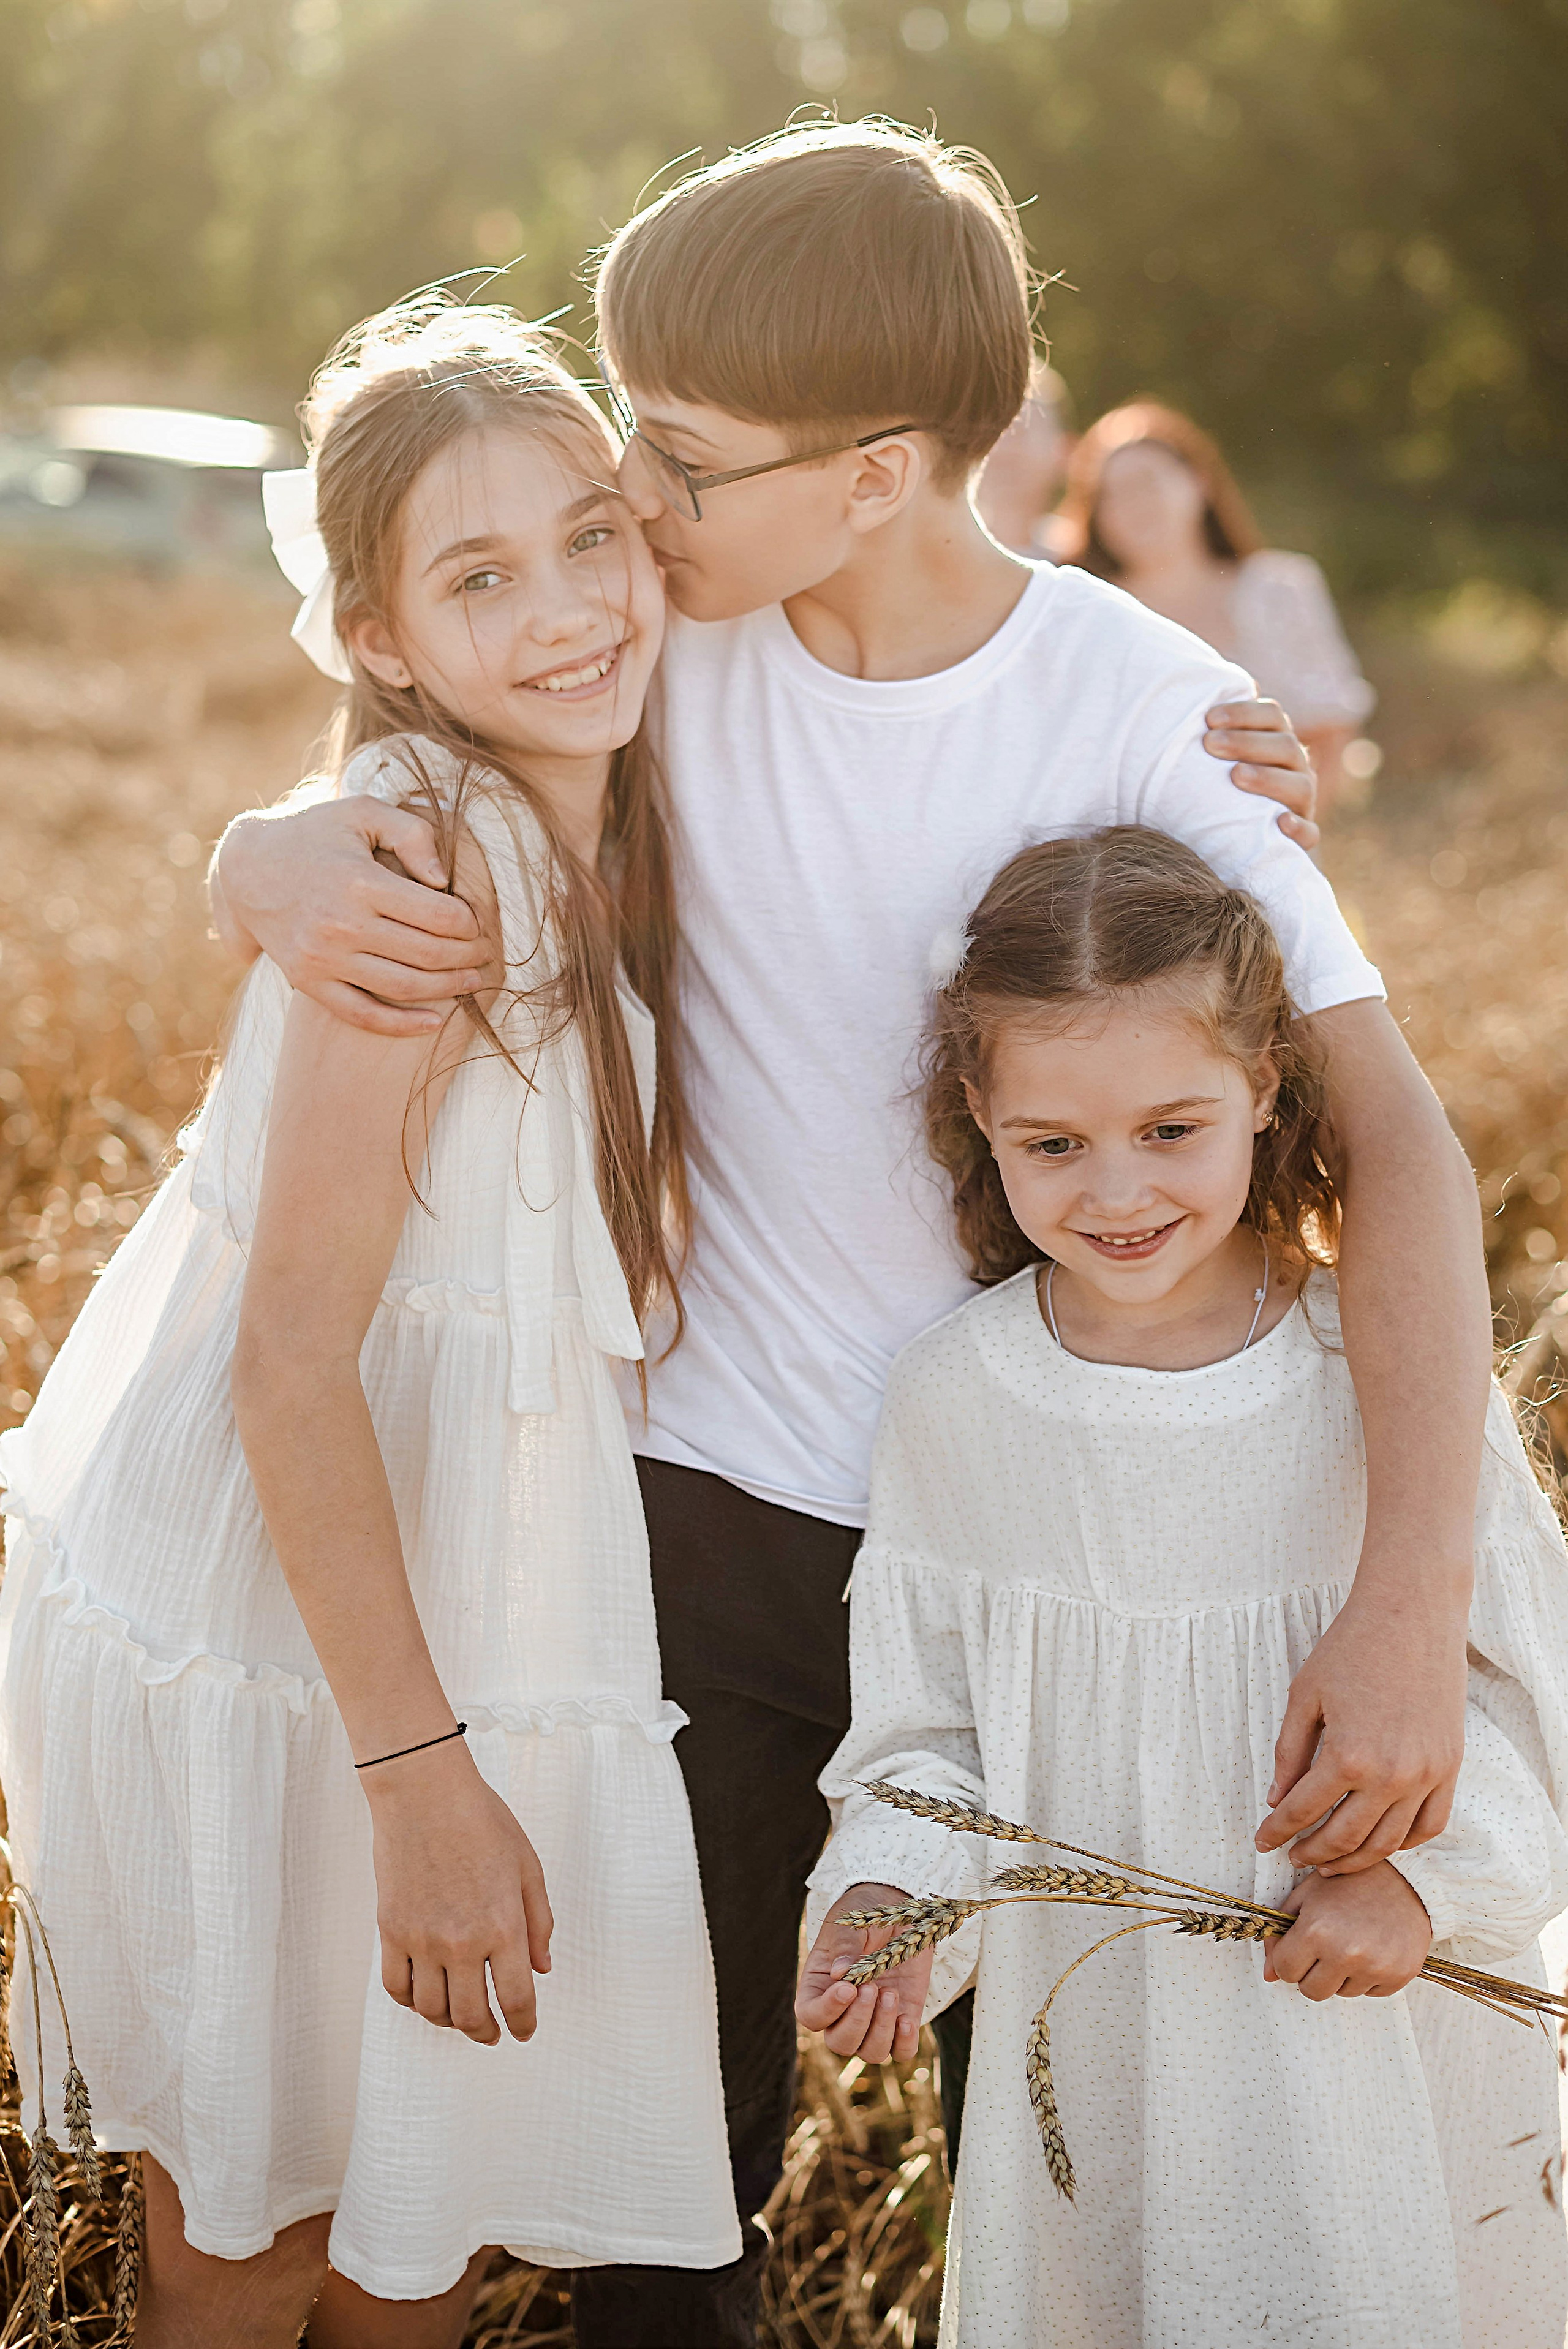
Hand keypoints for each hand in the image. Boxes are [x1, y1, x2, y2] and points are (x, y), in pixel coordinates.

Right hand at [216, 799, 486, 1035]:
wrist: (247, 868)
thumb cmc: (316, 834)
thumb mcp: (362, 812)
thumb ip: (411, 834)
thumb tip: (444, 880)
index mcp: (360, 882)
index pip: (437, 915)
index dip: (469, 923)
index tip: (477, 922)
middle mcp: (341, 925)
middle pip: (427, 954)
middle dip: (467, 956)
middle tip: (485, 953)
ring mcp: (323, 959)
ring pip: (403, 987)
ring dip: (447, 988)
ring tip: (471, 980)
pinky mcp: (309, 982)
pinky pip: (362, 1015)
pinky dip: (403, 1026)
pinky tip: (435, 1021)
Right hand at [366, 1737, 553, 2044]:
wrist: (425, 1793)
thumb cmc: (482, 1821)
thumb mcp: (528, 1866)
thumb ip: (539, 1922)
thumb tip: (541, 1969)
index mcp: (503, 1925)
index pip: (515, 1998)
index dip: (523, 2023)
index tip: (523, 2032)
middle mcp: (461, 1941)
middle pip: (472, 2015)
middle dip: (486, 2032)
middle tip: (493, 2034)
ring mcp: (421, 1939)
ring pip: (432, 2009)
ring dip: (450, 2021)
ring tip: (461, 2015)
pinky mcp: (390, 1930)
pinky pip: (397, 1987)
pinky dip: (412, 2002)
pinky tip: (426, 1996)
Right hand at [796, 1882, 931, 2062]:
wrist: (899, 1909)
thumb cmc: (864, 1914)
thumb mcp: (851, 1923)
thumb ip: (844, 1946)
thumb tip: (839, 1973)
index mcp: (819, 1987)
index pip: (811, 2016)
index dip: (827, 2010)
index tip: (848, 1988)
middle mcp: (843, 2011)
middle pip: (840, 2043)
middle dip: (857, 2021)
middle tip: (872, 1986)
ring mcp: (874, 2019)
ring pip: (870, 2052)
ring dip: (880, 2029)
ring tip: (890, 1993)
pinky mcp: (903, 2020)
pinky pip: (901, 2052)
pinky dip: (904, 2043)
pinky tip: (906, 2018)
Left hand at [1205, 698, 1318, 850]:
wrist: (1235, 840)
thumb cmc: (1217, 790)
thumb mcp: (1215, 759)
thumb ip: (1213, 733)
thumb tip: (1193, 700)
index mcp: (1277, 741)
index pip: (1272, 715)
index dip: (1243, 712)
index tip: (1208, 718)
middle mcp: (1295, 768)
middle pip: (1284, 746)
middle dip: (1246, 742)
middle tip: (1210, 743)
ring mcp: (1302, 803)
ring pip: (1300, 786)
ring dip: (1267, 778)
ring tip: (1236, 775)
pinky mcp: (1303, 838)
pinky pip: (1309, 833)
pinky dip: (1298, 828)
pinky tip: (1280, 821)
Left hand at [1256, 1587, 1468, 1872]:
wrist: (1412, 1614)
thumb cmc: (1350, 1647)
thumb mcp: (1304, 1696)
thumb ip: (1289, 1753)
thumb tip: (1276, 1800)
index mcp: (1347, 1756)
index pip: (1302, 1812)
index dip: (1277, 1832)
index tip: (1261, 1842)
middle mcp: (1391, 1776)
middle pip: (1345, 1838)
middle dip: (1312, 1853)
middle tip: (1292, 1858)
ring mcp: (1427, 1775)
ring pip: (1388, 1842)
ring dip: (1355, 1859)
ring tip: (1329, 1862)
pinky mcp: (1450, 1767)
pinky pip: (1429, 1825)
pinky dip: (1404, 1843)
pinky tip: (1379, 1843)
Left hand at [1262, 1862, 1431, 1998]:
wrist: (1405, 1879)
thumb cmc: (1349, 1883)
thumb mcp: (1307, 1895)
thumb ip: (1281, 1933)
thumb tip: (1268, 1975)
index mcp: (1316, 1930)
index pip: (1285, 1970)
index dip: (1288, 1958)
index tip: (1299, 1946)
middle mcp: (1345, 1953)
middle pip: (1311, 1991)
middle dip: (1311, 1973)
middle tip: (1324, 1948)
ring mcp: (1375, 1968)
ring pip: (1340, 1993)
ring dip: (1340, 1974)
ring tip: (1352, 1942)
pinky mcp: (1398, 1977)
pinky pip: (1368, 1993)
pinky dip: (1365, 1977)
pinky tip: (1372, 1948)